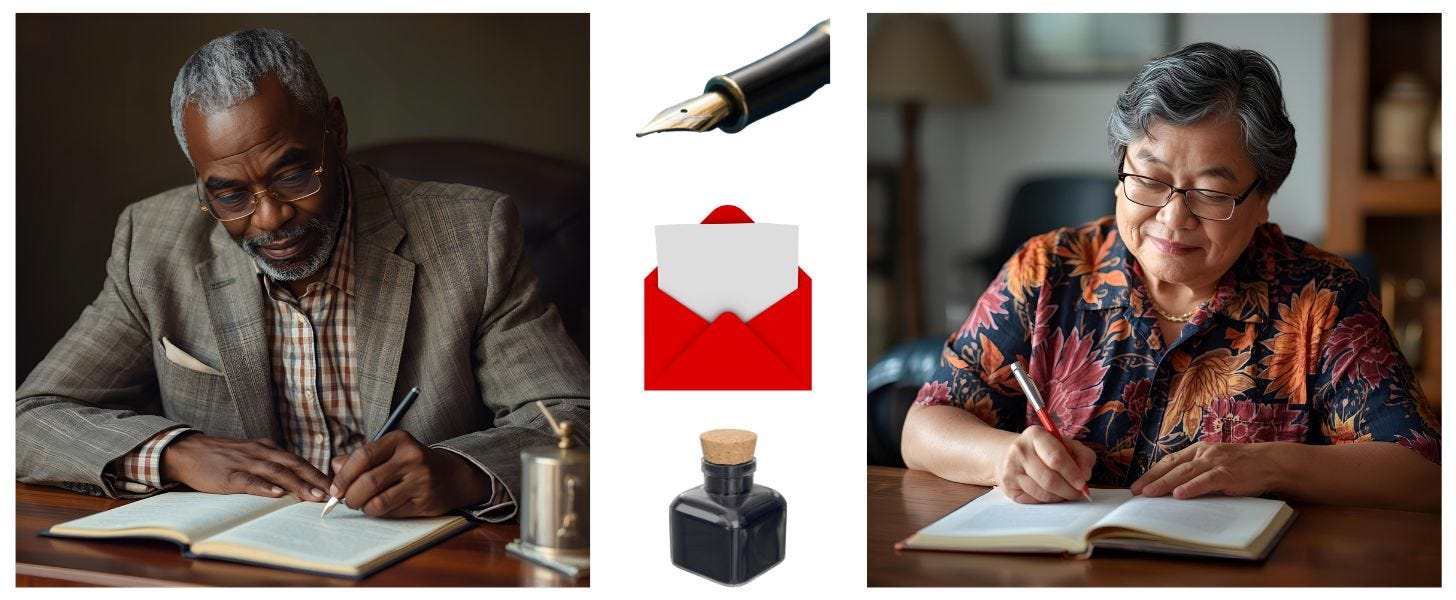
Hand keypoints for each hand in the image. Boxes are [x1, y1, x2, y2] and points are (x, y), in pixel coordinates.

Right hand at [161, 433, 330, 501]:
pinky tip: (277, 494)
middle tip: (332, 493)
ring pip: (277, 473)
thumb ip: (272, 464)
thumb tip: (296, 481)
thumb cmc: (222, 456)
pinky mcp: (228, 475)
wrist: (188, 451)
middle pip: (294, 465)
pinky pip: (249, 480)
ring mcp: (245, 462)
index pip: (298, 461)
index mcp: (268, 448)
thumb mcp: (252, 454)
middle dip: (315, 480)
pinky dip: (264, 487)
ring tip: (313, 496)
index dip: (317, 474)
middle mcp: (261, 452)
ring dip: (297, 484)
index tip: (335, 487)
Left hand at [328, 430, 491, 517]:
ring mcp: (421, 480)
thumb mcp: (388, 453)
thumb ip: (359, 458)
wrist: (451, 475)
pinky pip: (391, 512)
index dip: (343, 476)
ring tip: (363, 505)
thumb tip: (334, 468)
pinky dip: (380, 513)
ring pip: (378, 502)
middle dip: (350, 496)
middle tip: (347, 501)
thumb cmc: (411, 463)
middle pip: (368, 482)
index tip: (335, 489)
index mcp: (399, 440)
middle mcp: (412, 457)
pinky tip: (381, 507)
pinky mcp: (425, 501)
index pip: (363, 456)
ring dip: (364, 507)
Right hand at [996, 425, 1095, 502]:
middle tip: (1079, 494)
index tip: (1083, 483)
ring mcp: (1011, 470)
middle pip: (1049, 479)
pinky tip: (1050, 493)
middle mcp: (1020, 451)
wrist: (1012, 455)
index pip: (1056, 457)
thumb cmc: (1045, 450)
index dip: (1072, 473)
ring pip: (1042, 493)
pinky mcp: (1008, 487)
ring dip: (1059, 497)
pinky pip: (1034, 500)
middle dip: (1069, 490)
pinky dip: (1047, 500)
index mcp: (1035, 435)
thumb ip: (1083, 456)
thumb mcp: (1067, 445)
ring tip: (1066, 493)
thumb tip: (1085, 475)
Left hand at [1131, 441, 1284, 498]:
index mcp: (1199, 450)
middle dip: (1152, 479)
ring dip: (1165, 484)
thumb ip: (1198, 472)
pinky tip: (1179, 495)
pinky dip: (1192, 487)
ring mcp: (1216, 462)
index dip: (1152, 473)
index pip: (1170, 461)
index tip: (1137, 485)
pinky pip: (1206, 481)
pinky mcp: (1228, 473)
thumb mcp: (1216, 463)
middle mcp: (1204, 454)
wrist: (1270, 462)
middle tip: (1136, 492)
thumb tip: (1174, 490)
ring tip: (1149, 494)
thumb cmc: (1242, 465)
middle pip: (1172, 466)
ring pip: (1185, 472)